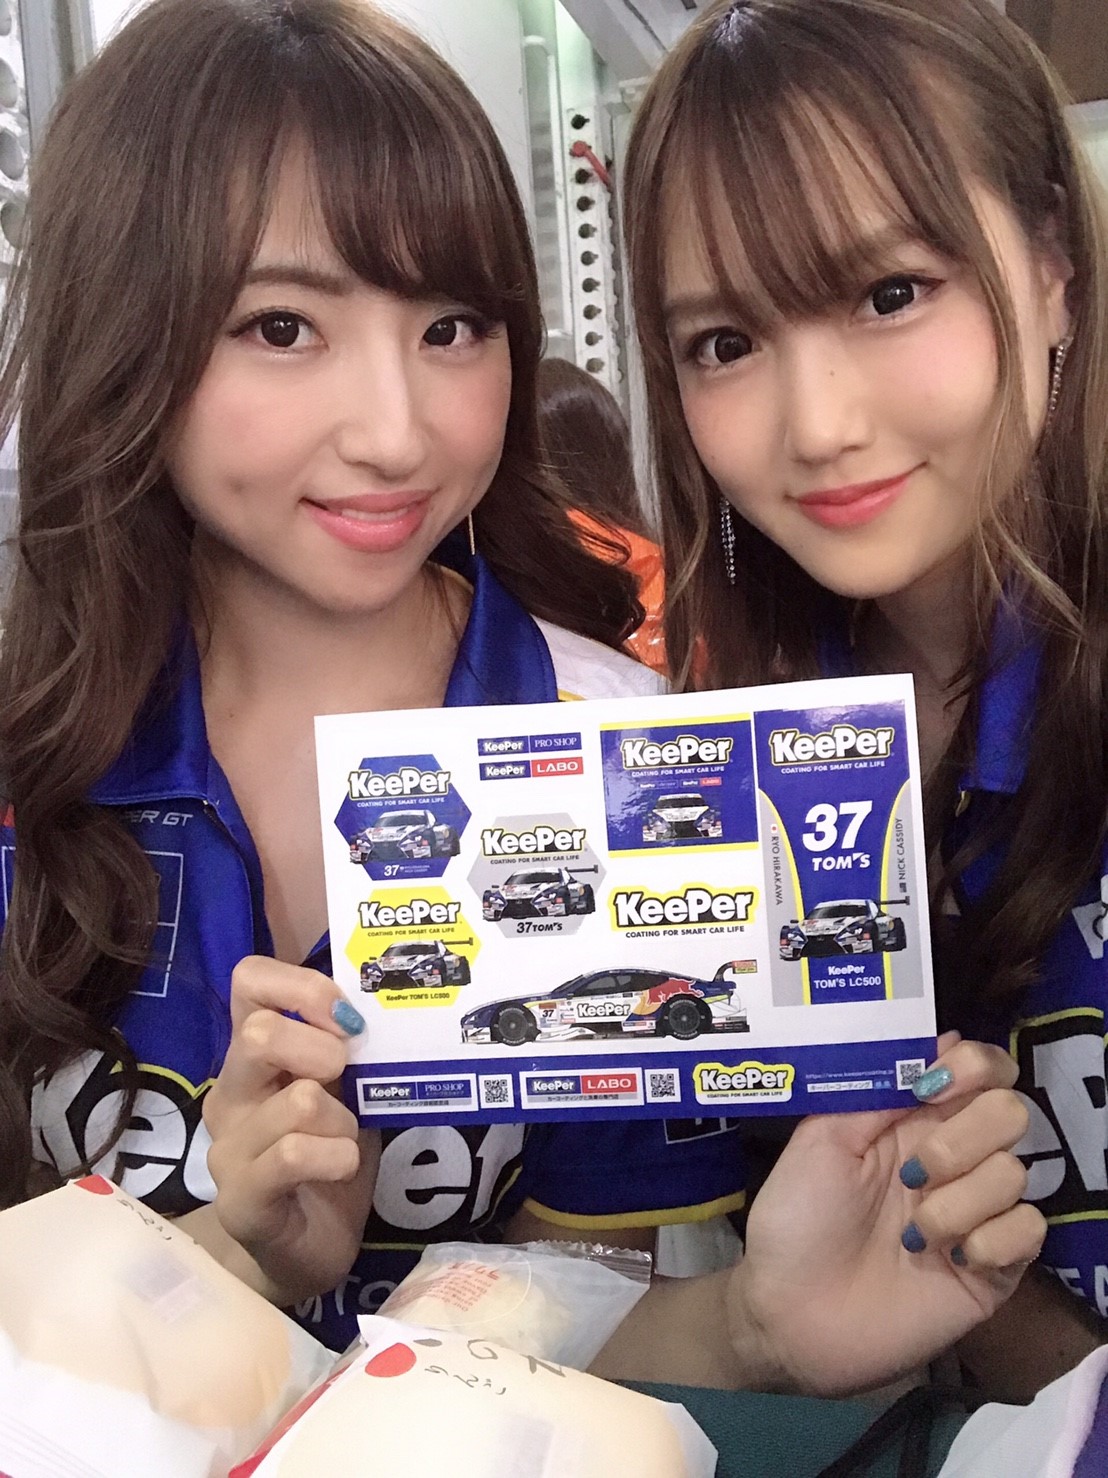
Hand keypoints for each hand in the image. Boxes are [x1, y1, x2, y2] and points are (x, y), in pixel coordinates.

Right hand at [202, 955, 379, 1304]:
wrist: (309, 1248)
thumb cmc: (329, 1156)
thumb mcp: (344, 1089)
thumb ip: (346, 1048)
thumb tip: (381, 1006)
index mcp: (251, 1055)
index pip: (249, 980)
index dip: (303, 987)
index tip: (347, 1018)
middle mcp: (229, 1093)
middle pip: (257, 1033)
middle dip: (323, 1048)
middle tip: (348, 1078)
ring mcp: (228, 1148)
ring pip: (295, 1100)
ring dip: (343, 1119)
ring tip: (345, 1140)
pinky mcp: (241, 1200)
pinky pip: (293, 1156)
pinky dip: (337, 1156)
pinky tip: (343, 1166)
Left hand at [729, 1034, 1043, 1395]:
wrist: (790, 1315)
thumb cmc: (795, 1221)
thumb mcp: (821, 1140)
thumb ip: (877, 1091)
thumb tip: (936, 1038)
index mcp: (912, 1120)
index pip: (978, 1070)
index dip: (973, 1066)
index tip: (936, 1086)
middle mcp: (952, 1159)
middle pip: (1010, 1111)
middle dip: (964, 1138)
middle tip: (915, 1174)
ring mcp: (975, 1212)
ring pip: (1015, 1172)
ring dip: (959, 1202)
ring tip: (914, 1235)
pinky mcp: (994, 1268)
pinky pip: (1029, 1230)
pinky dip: (991, 1242)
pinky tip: (950, 1261)